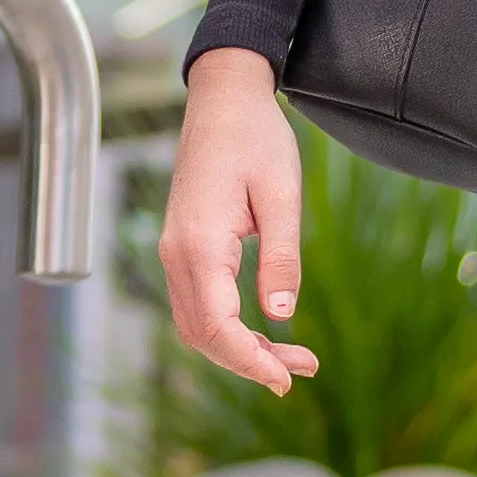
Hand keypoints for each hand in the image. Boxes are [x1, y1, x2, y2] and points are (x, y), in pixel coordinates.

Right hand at [155, 51, 316, 396]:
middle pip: (202, 335)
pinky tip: (264, 330)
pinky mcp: (184, 246)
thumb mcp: (283, 195)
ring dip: (239, 348)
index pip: (216, 327)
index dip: (250, 361)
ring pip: (197, 324)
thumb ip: (281, 258)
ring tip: (292, 357)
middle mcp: (177, 254)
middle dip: (249, 361)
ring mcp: (175, 251)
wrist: (225, 98)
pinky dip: (228, 327)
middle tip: (302, 370)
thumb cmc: (257, 137)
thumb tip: (283, 316)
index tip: (286, 379)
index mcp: (199, 244)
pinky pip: (198, 303)